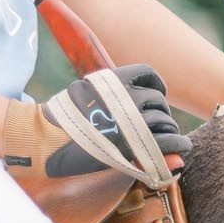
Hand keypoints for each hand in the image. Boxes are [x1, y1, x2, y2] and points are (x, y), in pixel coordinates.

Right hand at [4, 64, 189, 179]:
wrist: (42, 139)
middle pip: (158, 101)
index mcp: (110, 80)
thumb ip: (118, 103)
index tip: (157, 95)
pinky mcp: (130, 143)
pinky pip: (166, 141)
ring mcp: (127, 120)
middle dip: (161, 114)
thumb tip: (139, 102)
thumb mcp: (87, 100)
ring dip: (169, 131)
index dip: (157, 85)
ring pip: (164, 120)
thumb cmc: (63, 122)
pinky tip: (181, 150)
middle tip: (156, 127)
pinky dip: (178, 145)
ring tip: (166, 140)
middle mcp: (122, 97)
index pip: (147, 73)